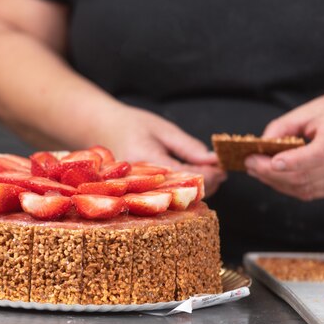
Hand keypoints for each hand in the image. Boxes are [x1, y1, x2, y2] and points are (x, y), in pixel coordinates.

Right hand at [94, 106, 226, 196]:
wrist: (100, 127)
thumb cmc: (132, 123)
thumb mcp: (162, 129)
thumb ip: (188, 147)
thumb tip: (213, 161)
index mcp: (147, 161)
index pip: (185, 177)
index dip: (209, 175)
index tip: (223, 167)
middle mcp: (141, 182)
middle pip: (183, 194)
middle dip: (207, 184)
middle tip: (221, 170)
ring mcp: (139, 191)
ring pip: (177, 200)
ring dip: (197, 189)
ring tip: (210, 172)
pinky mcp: (140, 194)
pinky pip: (167, 198)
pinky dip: (184, 190)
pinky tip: (193, 178)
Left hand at [245, 89, 323, 200]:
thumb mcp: (309, 110)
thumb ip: (282, 127)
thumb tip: (259, 146)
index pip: (319, 154)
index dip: (295, 161)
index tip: (271, 161)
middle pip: (304, 176)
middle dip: (270, 172)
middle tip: (248, 162)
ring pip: (303, 188)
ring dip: (275, 181)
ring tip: (256, 168)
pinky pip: (309, 192)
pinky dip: (287, 185)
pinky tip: (274, 174)